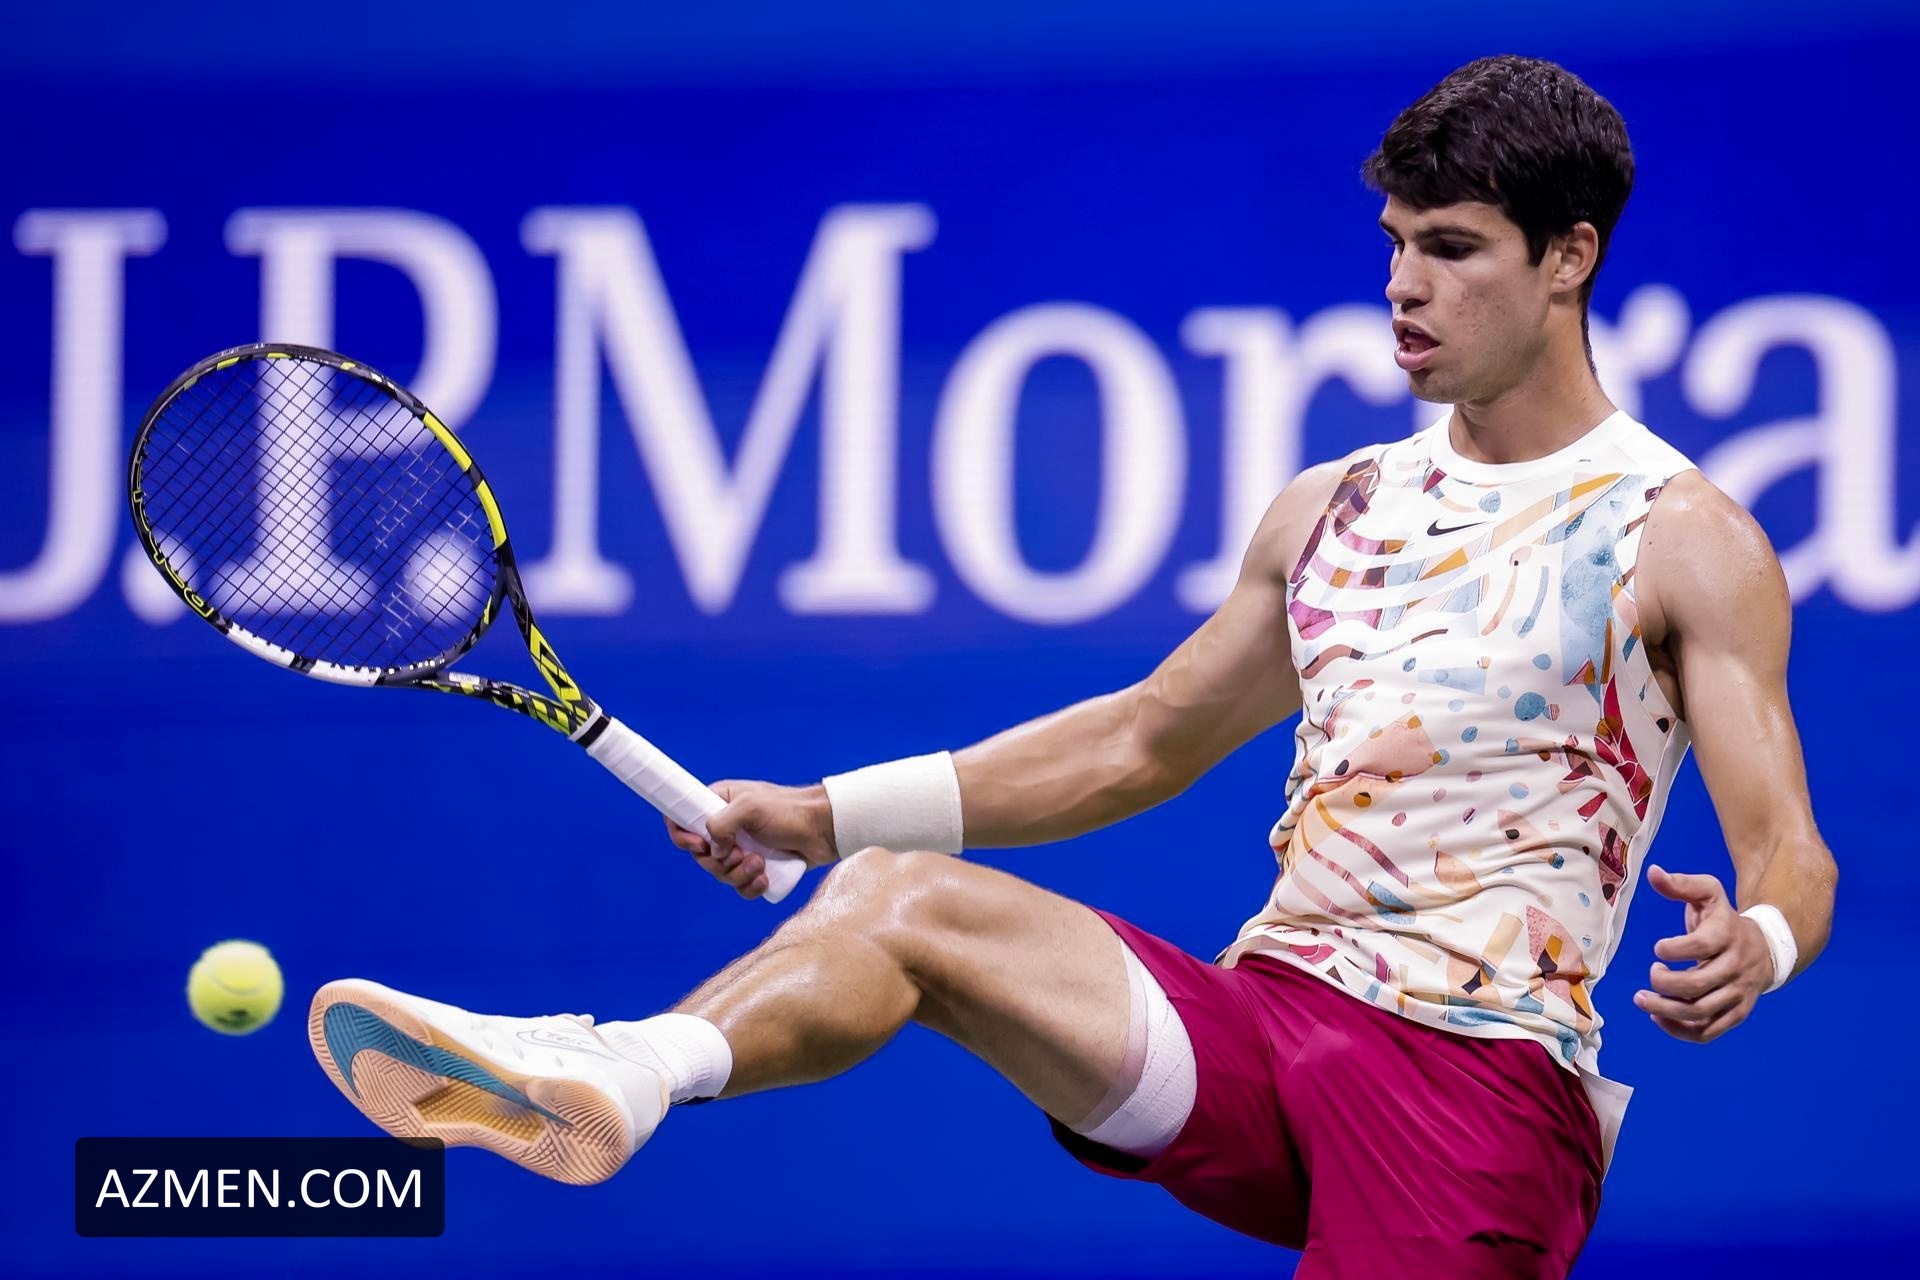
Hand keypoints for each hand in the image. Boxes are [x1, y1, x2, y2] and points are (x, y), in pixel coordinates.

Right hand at [663, 780, 837, 899]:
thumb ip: (721, 823)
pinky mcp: (757, 867)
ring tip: (760, 864)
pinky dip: (750, 887)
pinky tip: (766, 878)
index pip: (682, 818)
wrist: (824, 829)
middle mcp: (726, 826)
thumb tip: (714, 851)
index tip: (699, 845)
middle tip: (740, 855)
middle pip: (701, 855)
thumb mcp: (751, 807)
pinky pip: (741, 886)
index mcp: (718, 803)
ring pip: (721, 874)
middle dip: (719, 862)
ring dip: (738, 875)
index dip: (682, 836)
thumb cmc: (790, 810)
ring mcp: (741, 848)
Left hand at [1634, 865, 1771, 1043]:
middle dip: (1665, 984)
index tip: (1658, 947)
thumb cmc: (1724, 920)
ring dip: (1665, 1010)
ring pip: (1701, 1012)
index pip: (1702, 945)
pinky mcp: (1735, 1014)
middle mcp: (1735, 968)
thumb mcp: (1709, 894)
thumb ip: (1681, 884)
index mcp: (1727, 935)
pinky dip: (1680, 1030)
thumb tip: (1652, 872)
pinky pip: (1708, 1032)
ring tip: (1642, 999)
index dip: (1675, 949)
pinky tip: (1657, 1017)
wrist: (1766, 949)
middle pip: (1698, 985)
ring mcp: (1737, 994)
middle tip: (1652, 973)